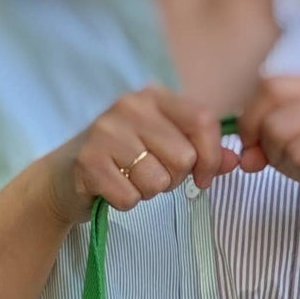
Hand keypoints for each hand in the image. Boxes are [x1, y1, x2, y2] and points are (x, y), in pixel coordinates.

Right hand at [44, 86, 240, 223]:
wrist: (64, 177)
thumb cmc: (122, 162)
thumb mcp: (164, 149)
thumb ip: (202, 153)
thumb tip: (235, 160)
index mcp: (154, 96)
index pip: (203, 121)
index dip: (211, 157)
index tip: (202, 178)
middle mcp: (130, 105)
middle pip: (183, 157)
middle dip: (173, 179)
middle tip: (150, 175)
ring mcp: (106, 131)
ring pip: (158, 180)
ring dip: (147, 192)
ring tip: (129, 180)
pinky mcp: (89, 161)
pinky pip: (131, 197)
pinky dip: (125, 202)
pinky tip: (112, 189)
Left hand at [239, 76, 299, 222]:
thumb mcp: (293, 139)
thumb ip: (262, 140)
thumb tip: (245, 159)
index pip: (269, 87)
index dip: (249, 121)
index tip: (252, 145)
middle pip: (277, 127)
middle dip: (274, 154)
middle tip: (291, 162)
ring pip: (298, 155)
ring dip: (299, 172)